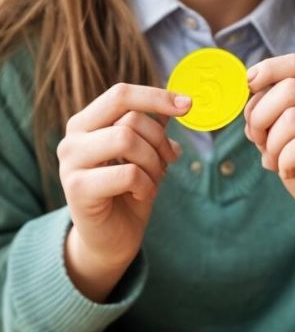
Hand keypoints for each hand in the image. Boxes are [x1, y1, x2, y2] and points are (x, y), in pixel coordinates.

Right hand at [58, 84, 187, 300]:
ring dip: (153, 162)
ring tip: (152, 179)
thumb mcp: (145, 151)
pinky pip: (127, 173)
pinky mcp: (77, 189)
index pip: (121, 94)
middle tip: (169, 160)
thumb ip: (153, 126)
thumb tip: (180, 101)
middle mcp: (72, 139)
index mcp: (86, 123)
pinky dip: (146, 184)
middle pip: (130, 119)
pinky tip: (142, 194)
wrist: (111, 237)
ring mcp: (70, 164)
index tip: (188, 105)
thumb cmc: (129, 189)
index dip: (157, 97)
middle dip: (160, 141)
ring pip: (126, 139)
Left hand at [245, 55, 294, 238]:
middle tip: (259, 141)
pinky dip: (284, 163)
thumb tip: (247, 88)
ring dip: (272, 145)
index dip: (265, 72)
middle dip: (260, 116)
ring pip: (291, 119)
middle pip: (289, 89)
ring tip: (277, 160)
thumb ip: (273, 108)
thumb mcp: (286, 131)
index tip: (247, 90)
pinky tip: (290, 172)